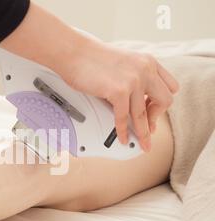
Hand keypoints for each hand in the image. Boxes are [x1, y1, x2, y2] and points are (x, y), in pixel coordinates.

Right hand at [57, 39, 178, 151]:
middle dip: (156, 117)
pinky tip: (122, 137)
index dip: (160, 102)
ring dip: (143, 133)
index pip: (169, 86)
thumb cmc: (91, 58)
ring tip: (142, 144)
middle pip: (165, 101)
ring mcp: (134, 80)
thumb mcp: (123, 63)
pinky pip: (124, 118)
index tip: (152, 111)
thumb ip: (132, 78)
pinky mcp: (119, 91)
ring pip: (144, 115)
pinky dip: (123, 131)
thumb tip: (132, 101)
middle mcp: (145, 70)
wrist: (75, 52)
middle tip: (148, 127)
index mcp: (148, 62)